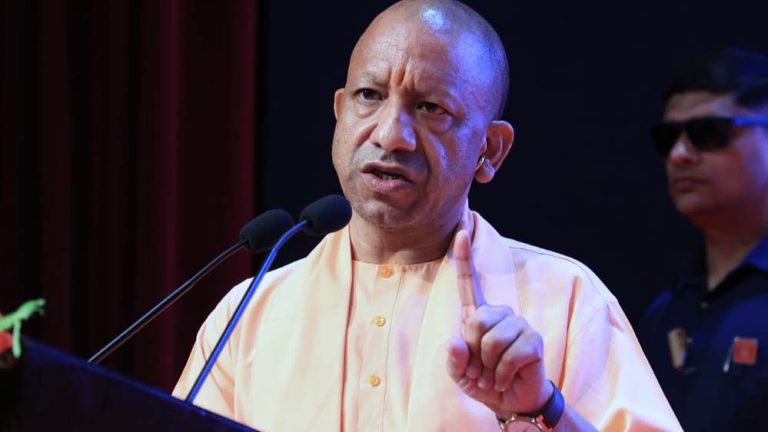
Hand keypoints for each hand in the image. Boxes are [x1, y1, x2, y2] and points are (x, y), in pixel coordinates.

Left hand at [446, 230, 551, 418]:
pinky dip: (501, 374)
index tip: (460, 231)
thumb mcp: (459, 374)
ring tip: (492, 375)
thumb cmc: (483, 382)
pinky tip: (504, 379)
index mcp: (478, 315)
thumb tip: (456, 343)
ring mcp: (519, 325)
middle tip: (479, 369)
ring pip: (492, 339)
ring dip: (487, 366)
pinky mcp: (533, 340)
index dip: (463, 257)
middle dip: (473, 351)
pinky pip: (510, 355)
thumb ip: (453, 359)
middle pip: (476, 321)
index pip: (468, 282)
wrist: (510, 402)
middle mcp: (499, 314)